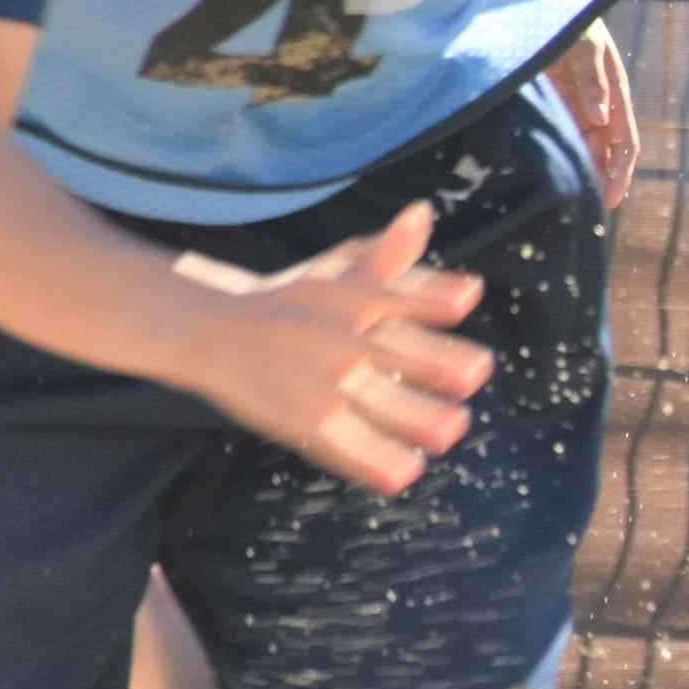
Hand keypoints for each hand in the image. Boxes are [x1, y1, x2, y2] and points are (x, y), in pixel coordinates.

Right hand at [165, 202, 492, 492]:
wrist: (216, 333)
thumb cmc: (297, 302)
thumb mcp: (340, 270)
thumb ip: (388, 253)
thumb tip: (423, 215)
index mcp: (354, 300)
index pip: (401, 296)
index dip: (437, 297)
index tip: (466, 298)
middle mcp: (342, 341)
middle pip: (401, 355)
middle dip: (444, 366)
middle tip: (472, 374)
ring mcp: (325, 386)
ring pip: (381, 407)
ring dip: (422, 420)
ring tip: (450, 429)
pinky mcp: (307, 425)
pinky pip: (349, 451)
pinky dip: (379, 464)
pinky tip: (404, 473)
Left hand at [546, 23, 639, 207]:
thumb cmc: (569, 18)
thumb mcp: (582, 46)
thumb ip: (593, 80)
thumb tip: (600, 120)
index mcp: (614, 91)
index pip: (624, 141)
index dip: (621, 171)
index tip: (612, 199)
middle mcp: (599, 101)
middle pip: (606, 150)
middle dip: (603, 179)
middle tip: (588, 210)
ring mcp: (577, 102)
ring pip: (585, 146)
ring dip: (583, 170)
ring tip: (572, 199)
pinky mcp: (556, 100)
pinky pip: (564, 133)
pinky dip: (563, 154)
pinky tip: (553, 173)